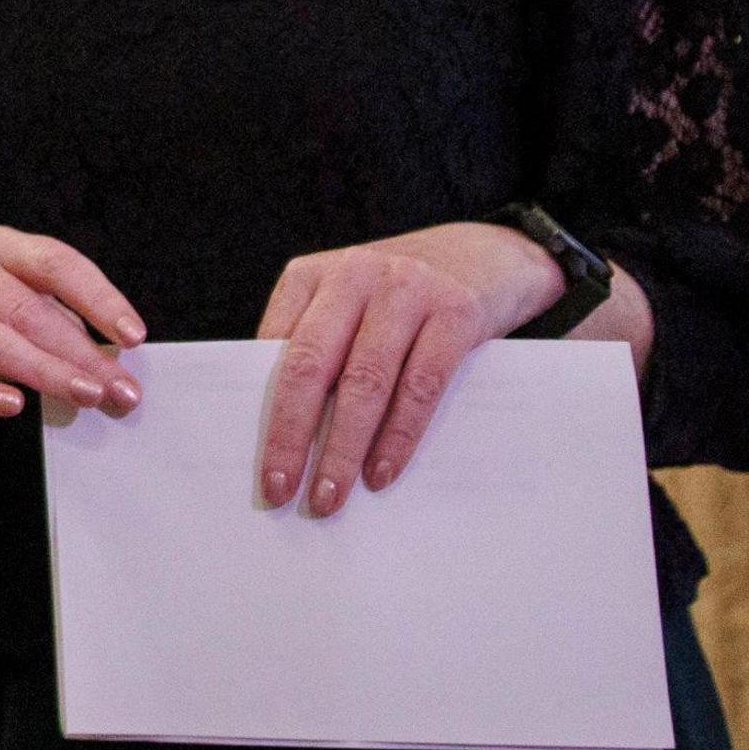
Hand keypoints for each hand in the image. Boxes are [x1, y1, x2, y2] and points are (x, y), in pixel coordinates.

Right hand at [0, 226, 147, 421]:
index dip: (98, 298)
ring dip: (40, 370)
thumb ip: (68, 331)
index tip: (134, 337)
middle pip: (24, 307)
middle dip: (77, 351)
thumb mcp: (27, 308)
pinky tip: (12, 405)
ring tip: (82, 396)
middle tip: (115, 389)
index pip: (54, 263)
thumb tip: (118, 379)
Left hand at [255, 221, 561, 516]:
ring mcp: (407, 290)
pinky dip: (399, 436)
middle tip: (281, 491)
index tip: (256, 463)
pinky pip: (421, 385)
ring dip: (344, 447)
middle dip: (292, 435)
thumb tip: (284, 432)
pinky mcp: (457, 312)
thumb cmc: (402, 296)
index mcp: (311, 275)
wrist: (492, 254)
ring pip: (365, 381)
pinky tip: (383, 471)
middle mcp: (354, 275)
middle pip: (311, 366)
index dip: (261, 409)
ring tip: (330, 495)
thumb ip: (318, 347)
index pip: (273, 350)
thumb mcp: (350, 304)